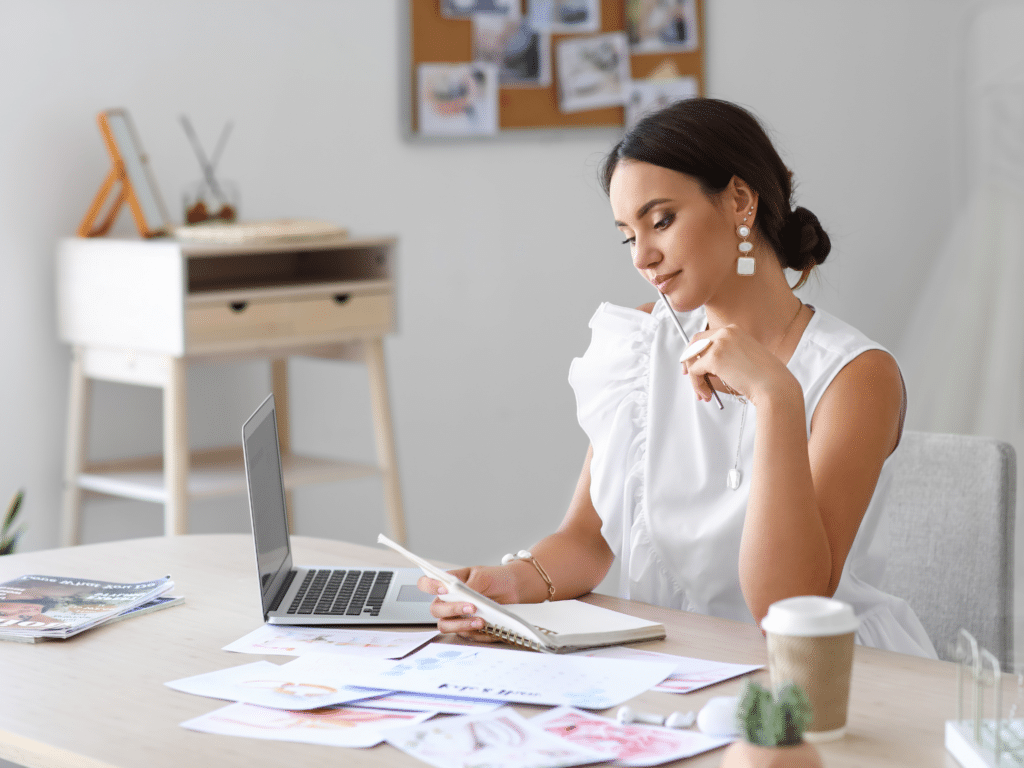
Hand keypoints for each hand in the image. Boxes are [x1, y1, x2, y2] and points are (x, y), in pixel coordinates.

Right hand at [417, 565, 520, 641]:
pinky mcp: (468, 629)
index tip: (443, 589)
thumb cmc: (494, 579)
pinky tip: (490, 627)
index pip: (426, 584)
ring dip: (462, 624)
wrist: (514, 589)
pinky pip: (466, 636)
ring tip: (480, 621)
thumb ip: (469, 584)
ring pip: (446, 626)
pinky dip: (478, 633)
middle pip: (435, 610)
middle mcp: (448, 601)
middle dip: (452, 609)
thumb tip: (461, 593)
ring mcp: (457, 616)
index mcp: (448, 584)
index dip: (429, 586)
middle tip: (471, 607)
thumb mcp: (482, 576)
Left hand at [681, 324, 797, 406]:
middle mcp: (726, 332)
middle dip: (688, 361)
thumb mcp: (744, 358)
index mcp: (734, 330)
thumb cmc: (765, 378)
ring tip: (703, 393)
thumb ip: (726, 356)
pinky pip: (694, 372)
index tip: (693, 363)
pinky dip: (696, 385)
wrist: (775, 387)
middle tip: (689, 376)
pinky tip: (706, 394)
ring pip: (691, 359)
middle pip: (694, 343)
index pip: (705, 336)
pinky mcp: (714, 358)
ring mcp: (719, 343)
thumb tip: (706, 366)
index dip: (695, 351)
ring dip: (694, 378)